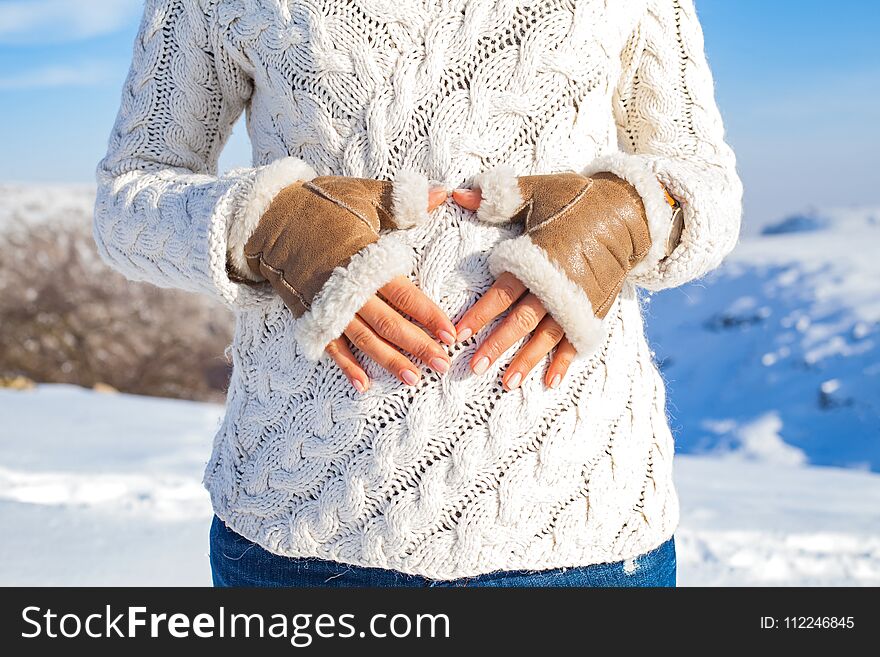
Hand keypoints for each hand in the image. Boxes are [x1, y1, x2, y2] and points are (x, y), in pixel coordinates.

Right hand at [327, 186, 455, 391]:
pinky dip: (345, 365)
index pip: (404, 295)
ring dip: (389, 361)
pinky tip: (363, 384)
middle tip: (442, 365)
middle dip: (417, 346)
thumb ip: (403, 201)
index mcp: (365, 260)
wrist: (268, 217)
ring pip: (363, 339)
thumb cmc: (321, 204)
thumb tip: (443, 193)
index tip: (450, 334)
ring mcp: (327, 304)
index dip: (428, 315)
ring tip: (413, 380)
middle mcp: (347, 287)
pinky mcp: (309, 314)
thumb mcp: (363, 195)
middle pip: (389, 323)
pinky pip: (330, 344)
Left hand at [451, 188, 576, 389]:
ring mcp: (579, 299)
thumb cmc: (578, 199)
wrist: (631, 211)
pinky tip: (551, 381)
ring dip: (527, 360)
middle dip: (497, 345)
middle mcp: (557, 283)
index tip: (459, 334)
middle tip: (475, 367)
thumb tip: (458, 193)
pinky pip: (579, 339)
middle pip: (522, 320)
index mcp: (538, 258)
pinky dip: (566, 361)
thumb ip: (499, 196)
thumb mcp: (539, 191)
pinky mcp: (596, 308)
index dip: (480, 314)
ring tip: (507, 383)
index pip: (502, 292)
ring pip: (548, 335)